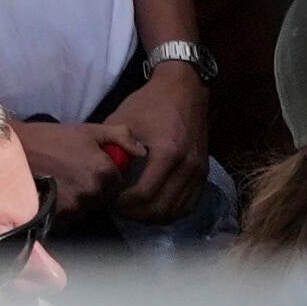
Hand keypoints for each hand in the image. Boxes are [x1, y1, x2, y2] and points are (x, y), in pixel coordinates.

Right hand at [8, 109, 121, 209]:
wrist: (14, 148)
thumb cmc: (51, 137)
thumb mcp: (89, 130)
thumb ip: (121, 136)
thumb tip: (142, 152)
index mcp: (104, 170)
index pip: (119, 184)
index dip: (109, 177)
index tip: (93, 168)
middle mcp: (92, 190)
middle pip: (105, 198)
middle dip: (97, 188)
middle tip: (77, 173)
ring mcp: (75, 204)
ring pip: (89, 208)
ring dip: (82, 199)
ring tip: (65, 181)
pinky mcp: (57, 213)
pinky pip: (72, 215)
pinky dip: (67, 207)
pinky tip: (56, 191)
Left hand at [99, 55, 205, 215]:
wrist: (184, 90)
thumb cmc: (149, 103)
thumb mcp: (122, 121)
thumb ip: (112, 150)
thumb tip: (102, 176)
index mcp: (167, 152)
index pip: (142, 195)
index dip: (122, 204)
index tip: (108, 198)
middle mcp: (187, 166)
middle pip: (159, 209)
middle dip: (135, 213)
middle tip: (118, 206)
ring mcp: (199, 171)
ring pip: (174, 211)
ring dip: (151, 215)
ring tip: (134, 207)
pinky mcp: (203, 173)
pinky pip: (187, 205)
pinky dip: (169, 211)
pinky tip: (153, 204)